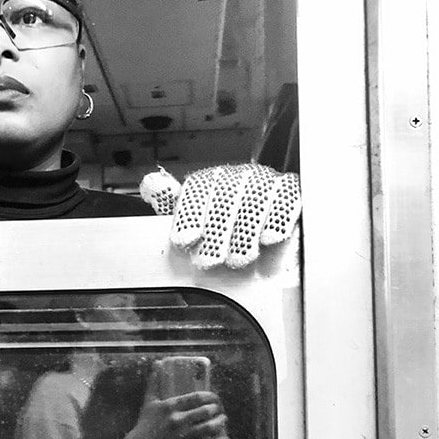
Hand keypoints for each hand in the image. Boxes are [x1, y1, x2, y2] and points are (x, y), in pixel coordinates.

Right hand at [119, 365, 227, 438]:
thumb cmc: (144, 428)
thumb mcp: (148, 404)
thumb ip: (154, 383)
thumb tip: (157, 363)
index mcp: (170, 407)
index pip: (197, 397)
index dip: (210, 397)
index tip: (213, 398)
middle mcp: (178, 421)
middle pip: (206, 411)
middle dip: (216, 410)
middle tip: (218, 410)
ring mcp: (183, 437)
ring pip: (211, 427)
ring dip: (220, 424)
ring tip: (223, 422)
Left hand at [139, 163, 300, 268]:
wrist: (266, 198)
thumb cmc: (226, 212)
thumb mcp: (197, 209)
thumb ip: (173, 202)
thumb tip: (150, 184)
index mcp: (212, 181)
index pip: (198, 192)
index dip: (189, 217)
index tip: (184, 241)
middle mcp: (237, 177)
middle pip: (225, 202)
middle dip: (216, 235)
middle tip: (209, 261)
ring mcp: (264, 183)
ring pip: (253, 204)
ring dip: (244, 234)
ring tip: (238, 259)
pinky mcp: (288, 191)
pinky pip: (285, 201)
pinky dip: (278, 220)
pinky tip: (269, 238)